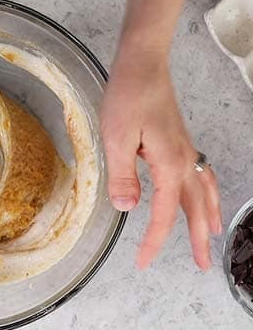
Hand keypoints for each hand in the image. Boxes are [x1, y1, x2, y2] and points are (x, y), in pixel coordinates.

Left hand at [100, 46, 220, 269]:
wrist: (142, 65)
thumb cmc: (127, 97)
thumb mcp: (116, 139)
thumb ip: (122, 175)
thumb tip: (127, 208)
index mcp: (169, 164)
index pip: (161, 213)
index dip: (154, 241)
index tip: (143, 263)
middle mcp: (184, 160)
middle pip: (196, 207)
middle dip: (199, 238)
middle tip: (204, 265)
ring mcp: (185, 150)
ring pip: (204, 191)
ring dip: (209, 216)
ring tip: (213, 236)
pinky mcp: (179, 143)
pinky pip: (200, 176)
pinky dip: (206, 193)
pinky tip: (202, 198)